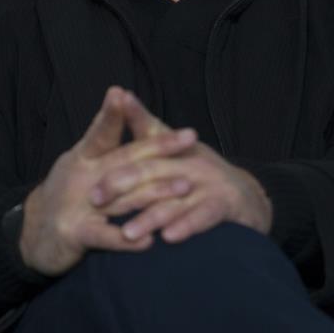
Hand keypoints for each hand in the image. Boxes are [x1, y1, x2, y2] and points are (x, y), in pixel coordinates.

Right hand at [19, 87, 196, 275]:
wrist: (32, 236)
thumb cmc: (66, 194)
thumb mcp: (80, 161)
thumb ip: (101, 136)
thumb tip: (118, 94)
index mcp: (83, 157)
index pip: (101, 132)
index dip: (112, 113)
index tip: (124, 93)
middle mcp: (82, 177)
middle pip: (123, 159)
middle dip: (159, 147)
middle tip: (190, 137)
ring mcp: (78, 205)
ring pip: (123, 197)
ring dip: (156, 192)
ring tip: (185, 186)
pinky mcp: (76, 234)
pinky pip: (107, 237)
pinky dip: (128, 240)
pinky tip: (150, 242)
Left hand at [91, 95, 273, 243]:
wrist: (245, 194)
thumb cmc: (200, 169)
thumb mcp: (174, 144)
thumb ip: (146, 125)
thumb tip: (121, 94)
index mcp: (175, 147)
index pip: (143, 144)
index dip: (115, 158)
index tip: (88, 162)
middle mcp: (190, 163)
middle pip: (152, 172)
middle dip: (122, 186)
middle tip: (96, 200)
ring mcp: (208, 184)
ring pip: (174, 200)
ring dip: (150, 217)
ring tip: (127, 233)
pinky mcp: (224, 204)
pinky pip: (204, 216)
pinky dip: (187, 226)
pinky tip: (168, 238)